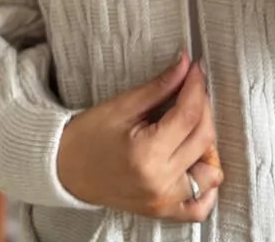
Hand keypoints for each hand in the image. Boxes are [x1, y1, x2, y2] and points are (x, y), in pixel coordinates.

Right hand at [57, 52, 222, 224]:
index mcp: (147, 154)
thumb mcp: (123, 106)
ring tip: (190, 126)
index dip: (196, 86)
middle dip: (203, 106)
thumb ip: (160, 86)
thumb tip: (186, 64)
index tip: (196, 70)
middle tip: (192, 89)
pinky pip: (199, 208)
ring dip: (208, 146)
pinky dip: (206, 188)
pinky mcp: (161, 211)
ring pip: (210, 173)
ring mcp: (163, 201)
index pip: (189, 115)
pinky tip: (197, 164)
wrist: (64, 170)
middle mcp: (159, 182)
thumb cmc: (88, 137)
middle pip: (204, 138)